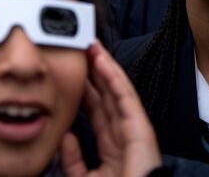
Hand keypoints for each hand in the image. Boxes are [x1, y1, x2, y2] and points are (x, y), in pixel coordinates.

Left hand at [60, 41, 161, 176]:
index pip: (98, 116)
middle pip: (108, 100)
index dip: (86, 94)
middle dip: (96, 75)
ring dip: (105, 69)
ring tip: (92, 47)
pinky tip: (104, 62)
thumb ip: (73, 160)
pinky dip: (116, 79)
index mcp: (111, 153)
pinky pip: (127, 99)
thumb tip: (65, 136)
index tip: (74, 76)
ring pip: (118, 94)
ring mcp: (135, 133)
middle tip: (83, 51)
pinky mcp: (142, 131)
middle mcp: (125, 140)